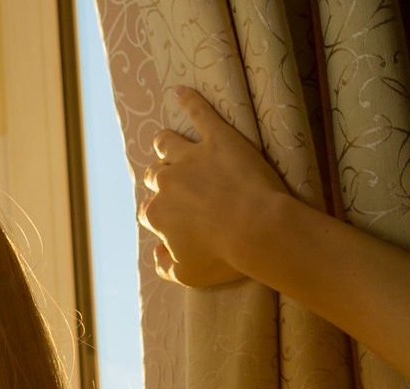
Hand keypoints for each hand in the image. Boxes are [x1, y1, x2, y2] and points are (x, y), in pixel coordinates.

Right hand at [137, 85, 296, 287]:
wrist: (259, 229)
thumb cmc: (226, 256)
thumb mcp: (188, 275)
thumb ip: (164, 265)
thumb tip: (156, 253)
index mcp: (157, 214)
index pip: (150, 212)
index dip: (163, 216)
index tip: (177, 221)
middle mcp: (166, 182)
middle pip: (154, 175)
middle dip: (162, 179)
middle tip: (179, 185)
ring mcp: (191, 157)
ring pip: (166, 144)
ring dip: (165, 145)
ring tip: (167, 144)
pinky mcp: (218, 138)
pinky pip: (200, 113)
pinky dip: (190, 100)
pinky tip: (182, 91)